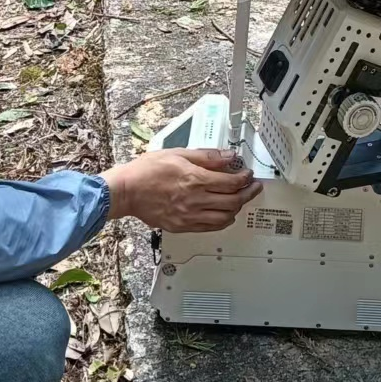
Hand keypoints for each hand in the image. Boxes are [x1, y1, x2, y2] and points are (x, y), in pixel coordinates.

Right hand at [103, 148, 261, 232]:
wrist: (127, 191)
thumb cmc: (147, 171)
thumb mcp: (178, 154)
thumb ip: (206, 157)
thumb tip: (228, 156)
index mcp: (195, 180)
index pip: (231, 182)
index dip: (245, 178)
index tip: (248, 174)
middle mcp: (195, 200)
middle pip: (233, 201)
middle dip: (248, 193)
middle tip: (253, 188)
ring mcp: (189, 216)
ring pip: (224, 217)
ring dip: (237, 208)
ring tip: (240, 200)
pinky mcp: (182, 226)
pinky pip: (210, 228)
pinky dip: (223, 221)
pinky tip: (225, 214)